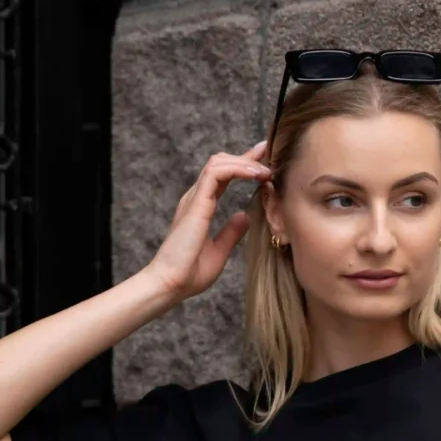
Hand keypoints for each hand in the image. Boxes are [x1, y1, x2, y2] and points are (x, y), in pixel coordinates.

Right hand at [147, 140, 271, 302]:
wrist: (171, 284)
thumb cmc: (189, 274)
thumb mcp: (219, 252)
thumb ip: (231, 233)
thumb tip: (245, 216)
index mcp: (200, 207)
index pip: (223, 176)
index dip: (243, 165)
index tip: (264, 161)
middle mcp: (196, 198)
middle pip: (221, 163)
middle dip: (247, 157)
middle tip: (269, 157)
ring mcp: (194, 198)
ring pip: (218, 162)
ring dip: (244, 162)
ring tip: (266, 171)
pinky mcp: (196, 203)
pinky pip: (216, 173)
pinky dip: (237, 169)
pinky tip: (255, 174)